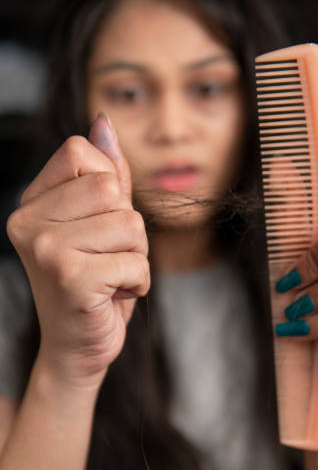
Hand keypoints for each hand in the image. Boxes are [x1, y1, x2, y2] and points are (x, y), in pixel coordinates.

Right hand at [7, 113, 149, 387]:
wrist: (77, 347)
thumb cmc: (94, 284)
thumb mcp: (100, 223)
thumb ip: (104, 174)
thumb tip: (103, 123)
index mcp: (31, 203)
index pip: (82, 153)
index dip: (109, 189)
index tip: (96, 227)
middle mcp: (27, 222)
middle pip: (110, 188)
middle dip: (128, 228)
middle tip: (107, 258)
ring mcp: (45, 249)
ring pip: (130, 225)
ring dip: (136, 257)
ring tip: (110, 277)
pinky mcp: (70, 277)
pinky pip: (136, 261)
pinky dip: (138, 282)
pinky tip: (113, 297)